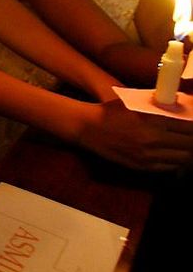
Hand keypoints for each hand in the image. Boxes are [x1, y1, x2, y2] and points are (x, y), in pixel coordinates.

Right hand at [77, 99, 192, 170]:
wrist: (88, 127)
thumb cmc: (112, 110)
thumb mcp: (137, 103)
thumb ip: (160, 108)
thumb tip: (183, 109)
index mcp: (154, 121)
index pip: (189, 127)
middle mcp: (153, 140)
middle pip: (189, 145)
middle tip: (191, 137)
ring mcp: (148, 156)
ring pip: (182, 158)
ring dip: (188, 152)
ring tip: (187, 147)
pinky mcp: (142, 166)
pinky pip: (169, 167)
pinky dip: (176, 162)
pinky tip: (175, 155)